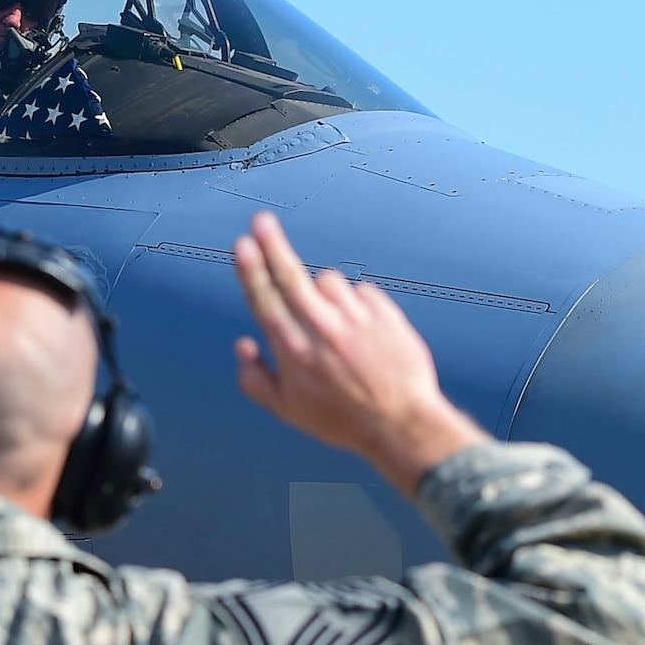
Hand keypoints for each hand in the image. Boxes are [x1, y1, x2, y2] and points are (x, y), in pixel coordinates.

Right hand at [232, 211, 487, 492]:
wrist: (402, 423)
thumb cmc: (341, 419)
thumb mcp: (289, 410)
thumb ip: (255, 379)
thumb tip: (242, 346)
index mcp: (293, 349)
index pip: (265, 299)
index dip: (251, 269)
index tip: (243, 243)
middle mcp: (321, 328)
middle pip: (291, 274)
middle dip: (272, 244)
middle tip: (262, 221)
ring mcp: (355, 318)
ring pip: (329, 281)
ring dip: (325, 292)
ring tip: (336, 326)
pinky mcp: (384, 314)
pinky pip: (362, 291)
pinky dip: (357, 303)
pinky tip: (363, 331)